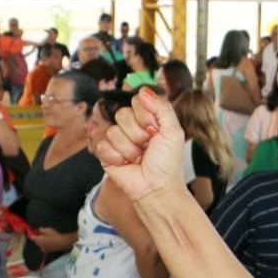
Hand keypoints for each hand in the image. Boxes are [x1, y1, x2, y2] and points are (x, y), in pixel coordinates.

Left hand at [34, 226, 67, 251]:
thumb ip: (42, 229)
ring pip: (39, 244)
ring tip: (46, 237)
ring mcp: (43, 249)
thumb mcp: (48, 230)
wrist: (62, 243)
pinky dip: (44, 244)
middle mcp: (39, 245)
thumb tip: (39, 229)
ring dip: (41, 241)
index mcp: (38, 239)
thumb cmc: (55, 236)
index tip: (31, 231)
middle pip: (35, 240)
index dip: (31, 233)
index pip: (31, 237)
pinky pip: (43, 247)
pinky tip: (49, 242)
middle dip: (37, 237)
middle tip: (40, 233)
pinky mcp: (47, 251)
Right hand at [97, 86, 189, 203]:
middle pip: (122, 114)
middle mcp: (131, 127)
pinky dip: (116, 157)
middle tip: (147, 147)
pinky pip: (103, 145)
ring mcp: (117, 140)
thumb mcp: (173, 131)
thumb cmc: (168, 163)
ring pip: (113, 131)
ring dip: (129, 149)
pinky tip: (126, 165)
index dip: (145, 116)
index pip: (136, 101)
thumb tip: (144, 90)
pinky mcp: (106, 154)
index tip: (155, 132)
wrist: (157, 188)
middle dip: (137, 134)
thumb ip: (162, 106)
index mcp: (147, 118)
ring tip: (138, 159)